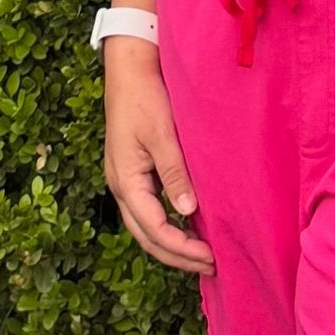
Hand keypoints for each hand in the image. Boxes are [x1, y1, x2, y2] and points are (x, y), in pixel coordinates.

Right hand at [103, 38, 214, 276]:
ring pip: (146, 226)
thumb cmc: (145, 96)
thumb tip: (187, 209)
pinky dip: (168, 224)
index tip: (211, 257)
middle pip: (147, 236)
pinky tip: (189, 225)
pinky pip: (150, 209)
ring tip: (202, 255)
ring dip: (172, 244)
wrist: (129, 68)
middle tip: (211, 266)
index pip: (153, 229)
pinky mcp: (135, 171)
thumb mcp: (161, 133)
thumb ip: (174, 171)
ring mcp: (127, 180)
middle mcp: (122, 186)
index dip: (181, 248)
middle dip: (177, 256)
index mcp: (126, 180)